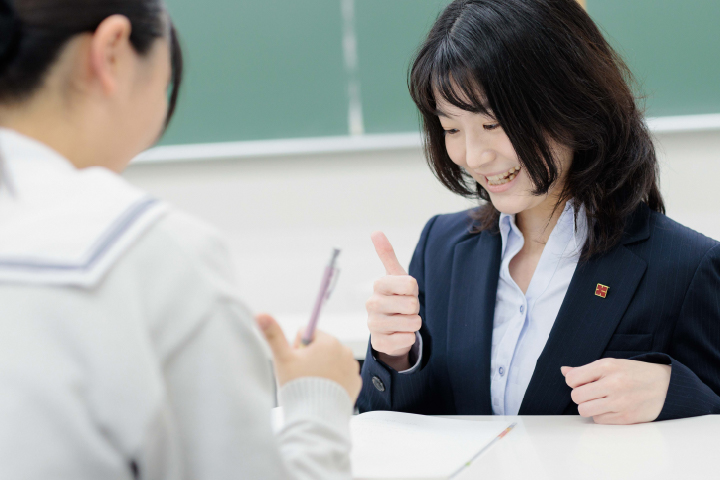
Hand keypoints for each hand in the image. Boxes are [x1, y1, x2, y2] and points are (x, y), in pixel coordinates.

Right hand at [256, 313, 361, 401]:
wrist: (317, 418)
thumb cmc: (299, 386)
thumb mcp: (282, 359)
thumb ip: (273, 335)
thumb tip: (260, 314)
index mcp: (328, 341)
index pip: (307, 334)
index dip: (297, 348)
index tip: (296, 363)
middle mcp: (344, 350)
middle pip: (319, 347)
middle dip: (309, 358)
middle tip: (303, 376)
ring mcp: (352, 368)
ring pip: (329, 361)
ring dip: (321, 369)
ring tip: (313, 385)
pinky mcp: (355, 383)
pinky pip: (340, 376)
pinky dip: (332, 381)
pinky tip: (324, 392)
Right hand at [365, 231, 420, 370]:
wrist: (390, 328)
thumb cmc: (396, 298)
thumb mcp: (396, 276)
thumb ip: (387, 254)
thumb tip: (375, 232)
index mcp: (378, 285)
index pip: (410, 283)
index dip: (414, 290)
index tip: (406, 292)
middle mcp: (372, 304)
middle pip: (412, 304)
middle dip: (415, 308)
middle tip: (405, 309)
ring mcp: (374, 325)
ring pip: (412, 323)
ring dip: (413, 323)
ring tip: (403, 321)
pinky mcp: (380, 343)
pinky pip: (407, 339)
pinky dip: (409, 337)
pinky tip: (399, 334)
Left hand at [561, 358, 670, 424]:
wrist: (666, 386)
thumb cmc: (635, 373)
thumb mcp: (612, 364)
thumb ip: (586, 370)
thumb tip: (563, 371)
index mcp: (607, 366)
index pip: (573, 379)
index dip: (573, 382)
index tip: (582, 382)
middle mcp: (613, 383)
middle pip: (576, 396)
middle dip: (580, 395)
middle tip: (592, 393)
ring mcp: (620, 402)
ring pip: (584, 410)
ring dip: (589, 407)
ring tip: (599, 401)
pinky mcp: (626, 418)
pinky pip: (598, 420)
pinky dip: (601, 415)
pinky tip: (611, 408)